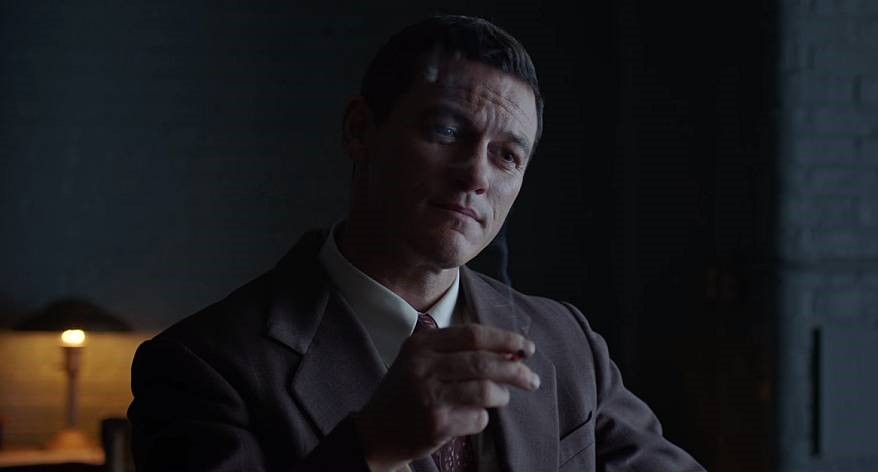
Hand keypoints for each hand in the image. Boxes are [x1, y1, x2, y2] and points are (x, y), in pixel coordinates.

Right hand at [354, 323, 539, 470]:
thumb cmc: (406, 393)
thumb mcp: (420, 360)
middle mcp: (422, 366)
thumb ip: (458, 352)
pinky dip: (483, 418)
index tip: (525, 347)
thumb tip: (510, 352)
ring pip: (485, 390)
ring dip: (502, 395)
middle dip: (515, 370)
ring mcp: (428, 395)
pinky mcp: (435, 424)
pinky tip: (471, 417)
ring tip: (500, 398)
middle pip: (484, 362)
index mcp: (421, 344)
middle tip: (531, 378)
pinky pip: (478, 418)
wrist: (374, 432)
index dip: (505, 339)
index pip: (473, 334)